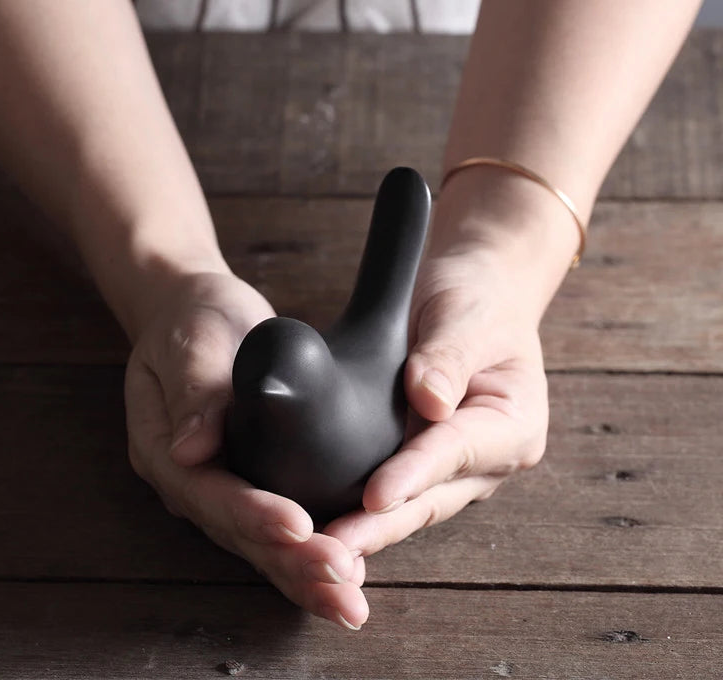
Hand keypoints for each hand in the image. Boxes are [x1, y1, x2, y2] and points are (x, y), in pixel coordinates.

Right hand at [124, 270, 368, 629]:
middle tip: (342, 582)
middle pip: (238, 533)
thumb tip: (190, 447)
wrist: (195, 312)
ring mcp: (217, 484)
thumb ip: (193, 389)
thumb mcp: (190, 339)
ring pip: (259, 544)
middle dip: (291, 562)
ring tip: (350, 600)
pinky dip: (306, 555)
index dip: (253, 514)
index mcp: (163, 448)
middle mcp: (189, 479)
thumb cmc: (193, 318)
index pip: (210, 492)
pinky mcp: (248, 479)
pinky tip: (345, 574)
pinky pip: (273, 529)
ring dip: (304, 574)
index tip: (299, 527)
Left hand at [324, 248, 548, 556]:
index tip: (377, 496)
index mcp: (513, 422)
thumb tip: (429, 401)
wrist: (476, 289)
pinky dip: (367, 509)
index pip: (456, 451)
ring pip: (412, 505)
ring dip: (371, 528)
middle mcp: (490, 456)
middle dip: (384, 524)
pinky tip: (332, 527)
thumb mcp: (466, 316)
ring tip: (327, 552)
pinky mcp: (426, 460)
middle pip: (432, 496)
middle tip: (337, 549)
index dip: (413, 475)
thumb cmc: (477, 298)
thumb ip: (449, 356)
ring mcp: (457, 465)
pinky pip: (396, 490)